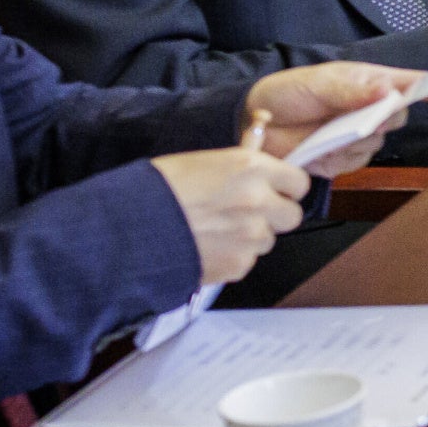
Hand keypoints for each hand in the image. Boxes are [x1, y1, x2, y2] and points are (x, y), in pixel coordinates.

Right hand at [151, 145, 311, 284]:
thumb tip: (260, 164)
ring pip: (268, 240)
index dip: (288, 188)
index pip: (299, 182)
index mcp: (251, 168)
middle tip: (250, 213)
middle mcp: (258, 201)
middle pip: (292, 215)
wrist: (127, 227)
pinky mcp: (238, 264)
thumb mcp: (202, 162)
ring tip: (216, 230)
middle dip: (275, 215)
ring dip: (250, 237)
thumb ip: (240, 168)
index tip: (279, 191)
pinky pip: (247, 261)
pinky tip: (206, 246)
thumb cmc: (156, 190)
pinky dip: (232, 257)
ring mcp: (250, 235)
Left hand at [240, 62, 423, 176]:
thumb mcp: (318, 84)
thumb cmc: (286, 92)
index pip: (407, 83)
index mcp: (367, 82)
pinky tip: (320, 149)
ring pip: (377, 143)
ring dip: (353, 142)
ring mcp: (356, 134)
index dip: (427, 88)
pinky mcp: (342, 158)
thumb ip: (352, 90)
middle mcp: (368, 108)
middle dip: (381, 120)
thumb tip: (387, 91)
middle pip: (398, 117)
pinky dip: (338, 159)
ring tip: (324, 133)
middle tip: (360, 119)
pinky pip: (355, 163)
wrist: (256, 122)